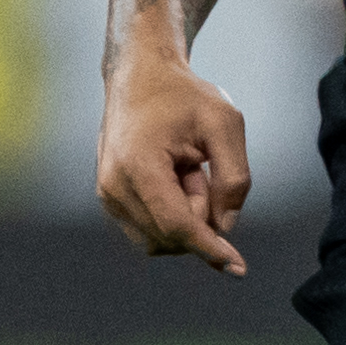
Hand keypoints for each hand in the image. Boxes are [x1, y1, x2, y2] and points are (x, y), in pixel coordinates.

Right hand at [96, 46, 251, 275]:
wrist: (140, 76)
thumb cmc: (184, 96)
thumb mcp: (226, 124)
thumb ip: (234, 179)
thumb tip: (224, 227)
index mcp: (138, 165)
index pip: (176, 225)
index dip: (209, 249)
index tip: (238, 269)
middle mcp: (113, 186)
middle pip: (171, 235)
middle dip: (200, 214)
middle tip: (201, 168)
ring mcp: (107, 195)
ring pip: (159, 239)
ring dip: (186, 215)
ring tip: (186, 169)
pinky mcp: (110, 198)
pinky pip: (150, 230)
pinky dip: (172, 213)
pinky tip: (175, 177)